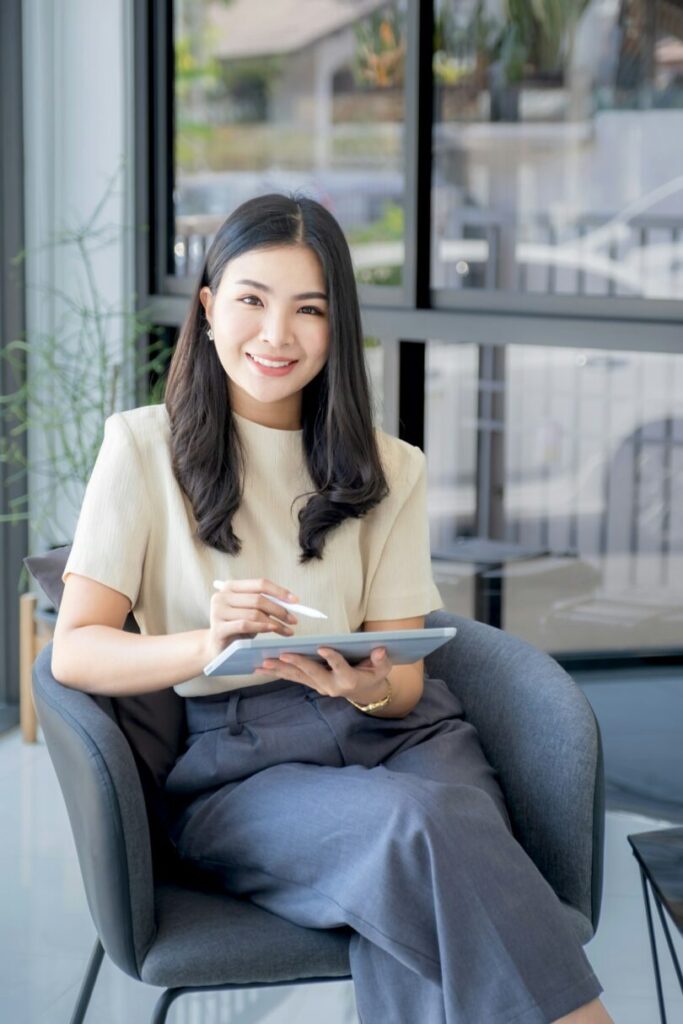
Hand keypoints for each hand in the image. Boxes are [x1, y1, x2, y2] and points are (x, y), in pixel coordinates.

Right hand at [205, 578, 298, 662]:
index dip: (279, 591)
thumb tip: (293, 602)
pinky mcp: (218, 629)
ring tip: (287, 630)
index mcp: (230, 587)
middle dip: (280, 610)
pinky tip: (273, 630)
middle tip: (294, 620)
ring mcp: (217, 612)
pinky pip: (245, 625)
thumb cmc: (238, 628)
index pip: (260, 584)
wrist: (218, 648)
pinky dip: (262, 627)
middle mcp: (222, 596)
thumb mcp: (251, 612)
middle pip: (258, 599)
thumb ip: (266, 604)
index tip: (296, 601)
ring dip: (275, 623)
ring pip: (254, 613)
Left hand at [254, 645, 393, 703]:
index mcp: (349, 680)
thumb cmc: (374, 674)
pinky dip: (278, 672)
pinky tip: (262, 667)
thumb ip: (381, 660)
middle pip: (313, 673)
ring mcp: (320, 686)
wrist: (365, 692)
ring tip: (263, 663)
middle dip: (297, 664)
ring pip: (298, 677)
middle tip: (282, 655)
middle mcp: (331, 686)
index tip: (323, 648)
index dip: (332, 659)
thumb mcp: (383, 668)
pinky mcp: (312, 684)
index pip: (340, 667)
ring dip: (280, 670)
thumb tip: (379, 649)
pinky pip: (293, 678)